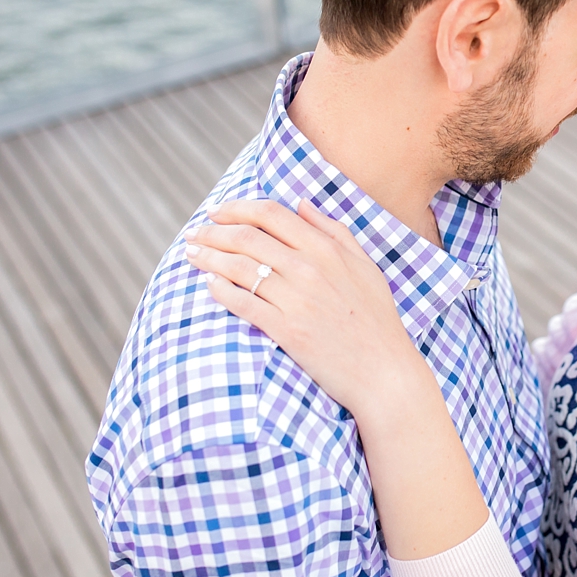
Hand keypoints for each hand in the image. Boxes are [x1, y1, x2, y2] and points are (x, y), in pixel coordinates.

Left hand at [186, 198, 489, 560]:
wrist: (385, 372)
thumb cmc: (378, 320)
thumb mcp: (365, 266)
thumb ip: (335, 231)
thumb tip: (302, 203)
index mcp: (327, 248)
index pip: (271, 214)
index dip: (237, 208)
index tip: (217, 212)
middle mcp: (309, 268)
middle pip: (247, 237)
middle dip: (213, 231)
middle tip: (194, 234)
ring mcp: (297, 299)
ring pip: (239, 267)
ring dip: (209, 257)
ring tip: (191, 255)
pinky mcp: (286, 330)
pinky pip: (243, 303)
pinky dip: (220, 291)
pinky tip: (209, 286)